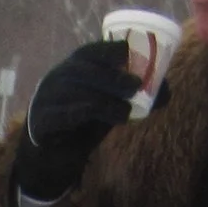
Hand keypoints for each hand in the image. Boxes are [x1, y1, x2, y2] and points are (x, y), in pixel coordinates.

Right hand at [13, 38, 141, 202]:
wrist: (52, 156)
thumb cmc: (84, 124)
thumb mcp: (110, 107)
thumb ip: (131, 97)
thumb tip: (166, 91)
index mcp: (73, 68)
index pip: (90, 52)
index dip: (108, 50)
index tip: (128, 52)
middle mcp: (57, 78)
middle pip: (83, 70)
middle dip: (111, 76)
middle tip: (136, 86)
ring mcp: (46, 99)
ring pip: (75, 92)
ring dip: (104, 100)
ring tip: (126, 113)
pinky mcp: (41, 121)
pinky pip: (62, 115)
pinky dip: (83, 114)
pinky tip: (102, 118)